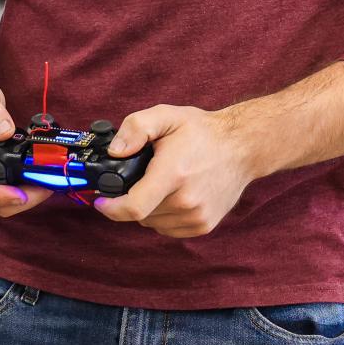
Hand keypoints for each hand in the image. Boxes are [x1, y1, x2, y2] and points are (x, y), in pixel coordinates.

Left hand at [94, 104, 257, 238]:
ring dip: (149, 208)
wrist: (242, 147)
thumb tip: (115, 151)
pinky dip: (163, 216)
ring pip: (153, 223)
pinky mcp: (203, 226)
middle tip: (144, 176)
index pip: (133, 207)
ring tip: (163, 183)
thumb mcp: (166, 116)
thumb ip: (136, 128)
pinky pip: (168, 229)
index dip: (111, 208)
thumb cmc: (203, 132)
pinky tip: (174, 195)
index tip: (101, 201)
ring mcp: (197, 217)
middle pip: (140, 214)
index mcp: (173, 174)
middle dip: (133, 198)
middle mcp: (186, 201)